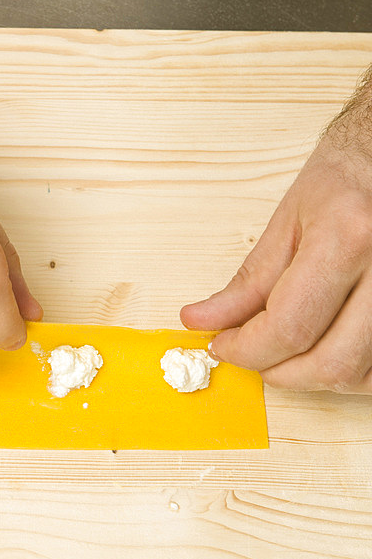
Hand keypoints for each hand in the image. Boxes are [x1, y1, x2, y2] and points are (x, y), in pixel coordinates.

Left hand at [181, 121, 371, 392]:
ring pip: (363, 375)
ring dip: (317, 376)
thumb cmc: (346, 181)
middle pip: (331, 362)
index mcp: (348, 237)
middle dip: (280, 372)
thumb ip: (248, 282)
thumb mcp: (288, 222)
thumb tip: (203, 321)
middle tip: (253, 355)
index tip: (223, 347)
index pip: (289, 327)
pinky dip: (351, 370)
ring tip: (290, 349)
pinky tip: (328, 346)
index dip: (247, 350)